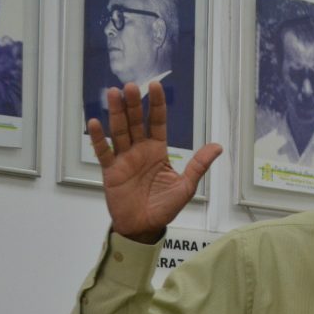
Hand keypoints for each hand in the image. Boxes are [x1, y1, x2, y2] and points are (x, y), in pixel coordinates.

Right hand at [88, 81, 221, 242]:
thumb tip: (218, 146)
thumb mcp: (186, 186)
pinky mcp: (111, 171)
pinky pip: (104, 152)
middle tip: (131, 86)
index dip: (157, 105)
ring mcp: (124, 159)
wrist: (145, 227)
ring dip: (116, 113)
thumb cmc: (164, 207)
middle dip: (134, 104)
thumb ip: (198, 165)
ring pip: (119, 131)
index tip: (156, 86)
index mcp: (158, 151)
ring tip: (113, 93)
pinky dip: (99, 139)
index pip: (157, 122)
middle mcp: (140, 151)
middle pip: (136, 122)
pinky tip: (95, 123)